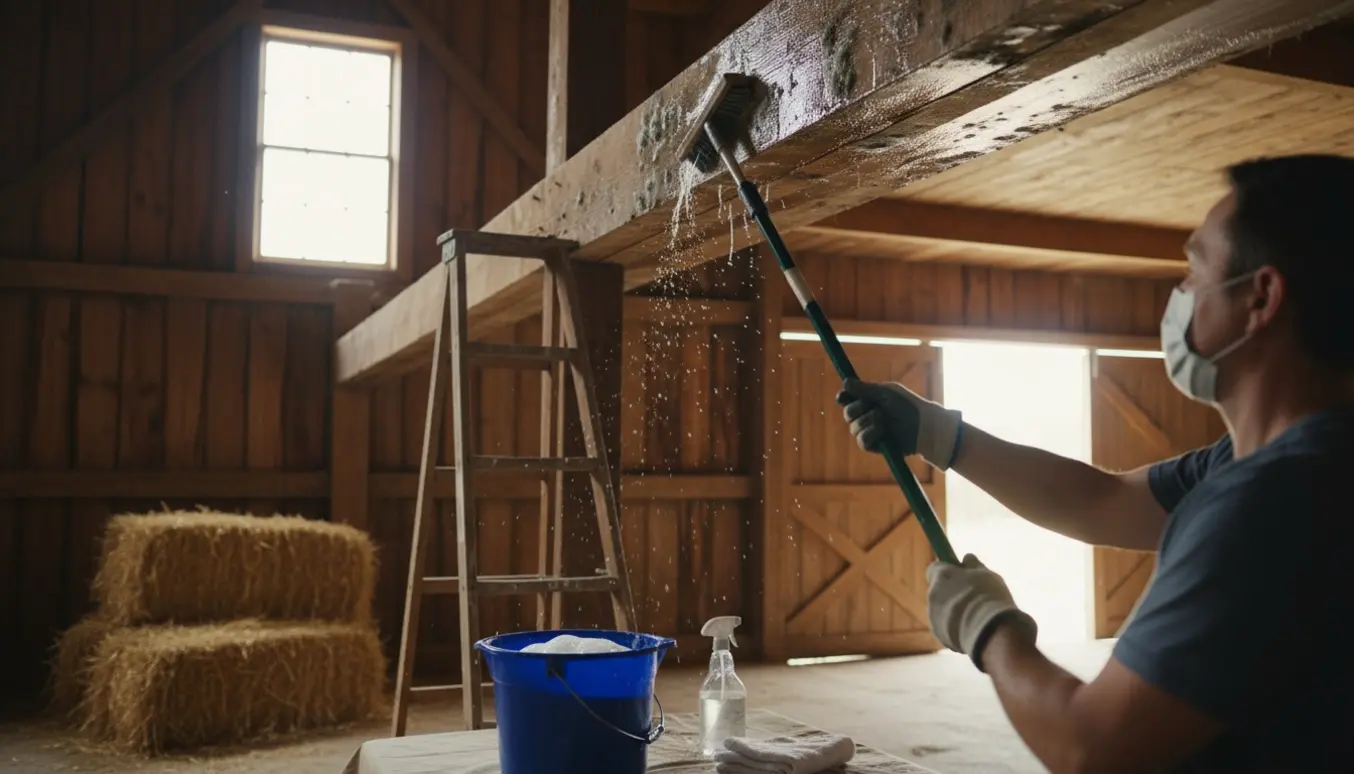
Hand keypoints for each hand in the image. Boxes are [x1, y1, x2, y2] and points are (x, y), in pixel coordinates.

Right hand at [835, 379, 963, 469]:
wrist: (921, 425)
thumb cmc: (907, 405)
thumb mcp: (886, 393)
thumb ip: (865, 389)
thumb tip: (845, 382)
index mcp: (868, 400)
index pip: (848, 399)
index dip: (844, 398)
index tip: (843, 397)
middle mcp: (866, 415)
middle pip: (847, 413)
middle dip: (857, 408)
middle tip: (871, 406)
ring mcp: (869, 431)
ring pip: (853, 427)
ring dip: (867, 421)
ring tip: (882, 418)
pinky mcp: (873, 445)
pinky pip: (861, 441)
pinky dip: (870, 433)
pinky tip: (881, 430)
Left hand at [926, 554, 1037, 671]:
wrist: (989, 631)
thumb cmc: (989, 597)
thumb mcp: (986, 574)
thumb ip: (973, 565)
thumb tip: (967, 558)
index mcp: (941, 576)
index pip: (935, 568)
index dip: (947, 571)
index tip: (960, 574)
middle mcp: (932, 595)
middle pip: (939, 591)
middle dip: (952, 593)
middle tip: (973, 598)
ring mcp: (933, 616)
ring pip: (942, 610)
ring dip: (954, 611)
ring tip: (977, 617)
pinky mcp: (939, 635)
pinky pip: (946, 628)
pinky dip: (956, 628)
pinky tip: (973, 629)